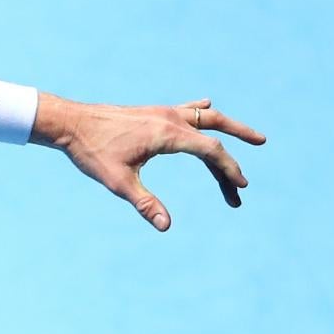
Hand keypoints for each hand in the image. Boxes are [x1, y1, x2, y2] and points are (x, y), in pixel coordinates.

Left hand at [36, 95, 265, 231]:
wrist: (70, 123)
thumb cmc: (92, 152)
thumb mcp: (118, 181)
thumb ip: (144, 203)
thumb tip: (166, 226)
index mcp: (167, 133)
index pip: (211, 151)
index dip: (229, 169)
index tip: (240, 187)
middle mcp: (170, 118)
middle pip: (215, 129)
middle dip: (239, 142)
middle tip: (262, 146)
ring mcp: (163, 112)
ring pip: (205, 116)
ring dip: (227, 125)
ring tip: (250, 135)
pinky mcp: (153, 112)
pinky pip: (186, 109)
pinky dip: (202, 112)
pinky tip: (207, 107)